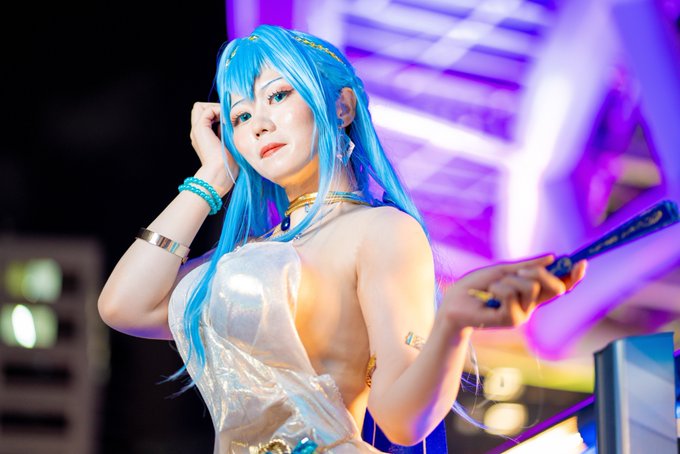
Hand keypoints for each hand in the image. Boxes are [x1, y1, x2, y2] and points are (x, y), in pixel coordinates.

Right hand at [189, 102, 238, 194]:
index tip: (228, 120)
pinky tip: (226, 121)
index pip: (205, 114)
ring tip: (227, 119)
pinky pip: (206, 110)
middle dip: (214, 107)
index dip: (216, 112)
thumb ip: (227, 132)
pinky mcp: (200, 129)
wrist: (221, 172)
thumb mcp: (228, 144)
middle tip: (227, 116)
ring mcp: (197, 130)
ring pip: (200, 107)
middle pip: (199, 108)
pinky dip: (218, 111)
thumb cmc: (228, 163)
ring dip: (215, 108)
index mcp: (203, 136)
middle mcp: (197, 132)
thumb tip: (234, 120)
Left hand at [439, 255, 585, 332]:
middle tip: (519, 271)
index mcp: (532, 293)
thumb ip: (526, 266)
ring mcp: (523, 314)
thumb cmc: (475, 287)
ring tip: (494, 285)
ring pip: (532, 288)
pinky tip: (489, 294)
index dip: (574, 276)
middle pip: (556, 288)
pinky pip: (512, 295)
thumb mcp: (502, 270)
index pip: (560, 286)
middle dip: (540, 273)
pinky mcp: (511, 320)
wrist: (454, 302)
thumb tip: (553, 257)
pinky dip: (499, 288)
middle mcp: (531, 305)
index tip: (581, 262)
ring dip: (510, 279)